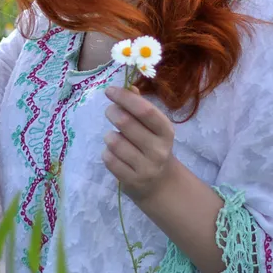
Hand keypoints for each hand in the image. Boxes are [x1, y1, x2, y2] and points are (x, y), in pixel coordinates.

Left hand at [102, 84, 176, 199]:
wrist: (161, 184)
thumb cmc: (154, 147)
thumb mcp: (153, 128)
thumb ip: (141, 107)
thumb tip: (128, 88)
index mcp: (166, 131)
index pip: (144, 110)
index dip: (125, 98)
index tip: (110, 91)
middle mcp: (158, 149)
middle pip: (125, 123)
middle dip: (112, 112)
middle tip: (110, 111)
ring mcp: (145, 167)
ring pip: (114, 142)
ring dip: (109, 135)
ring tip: (114, 137)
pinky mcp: (132, 181)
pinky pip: (109, 159)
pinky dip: (107, 152)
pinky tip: (114, 153)